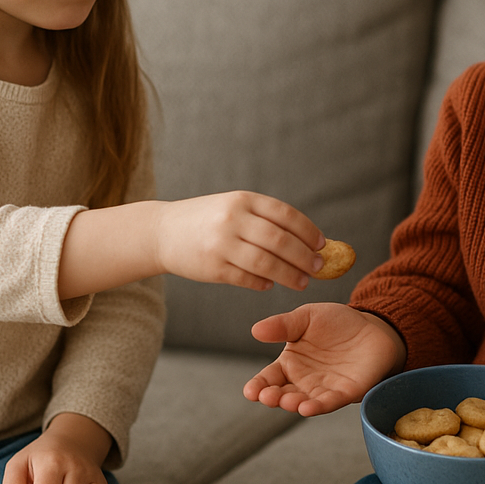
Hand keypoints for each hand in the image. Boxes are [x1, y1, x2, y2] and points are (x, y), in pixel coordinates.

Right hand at [153, 191, 323, 291]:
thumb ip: (265, 219)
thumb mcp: (234, 206)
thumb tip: (307, 240)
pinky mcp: (212, 267)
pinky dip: (263, 283)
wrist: (162, 231)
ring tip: (302, 282)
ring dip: (290, 275)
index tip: (322, 244)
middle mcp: (232, 219)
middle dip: (304, 256)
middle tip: (318, 267)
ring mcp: (221, 244)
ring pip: (266, 263)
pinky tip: (271, 283)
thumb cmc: (208, 220)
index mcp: (242, 200)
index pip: (285, 215)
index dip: (308, 230)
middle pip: (280, 240)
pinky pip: (247, 279)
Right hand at [243, 303, 406, 415]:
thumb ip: (283, 325)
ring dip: (295, 404)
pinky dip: (319, 406)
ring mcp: (325, 389)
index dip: (258, 386)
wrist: (371, 326)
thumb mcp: (306, 317)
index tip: (250, 392)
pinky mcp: (347, 392)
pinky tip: (308, 408)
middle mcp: (304, 381)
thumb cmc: (336, 323)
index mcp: (290, 364)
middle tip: (267, 396)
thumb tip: (255, 330)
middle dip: (274, 398)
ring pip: (305, 401)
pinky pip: (331, 402)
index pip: (269, 378)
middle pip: (284, 394)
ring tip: (288, 402)